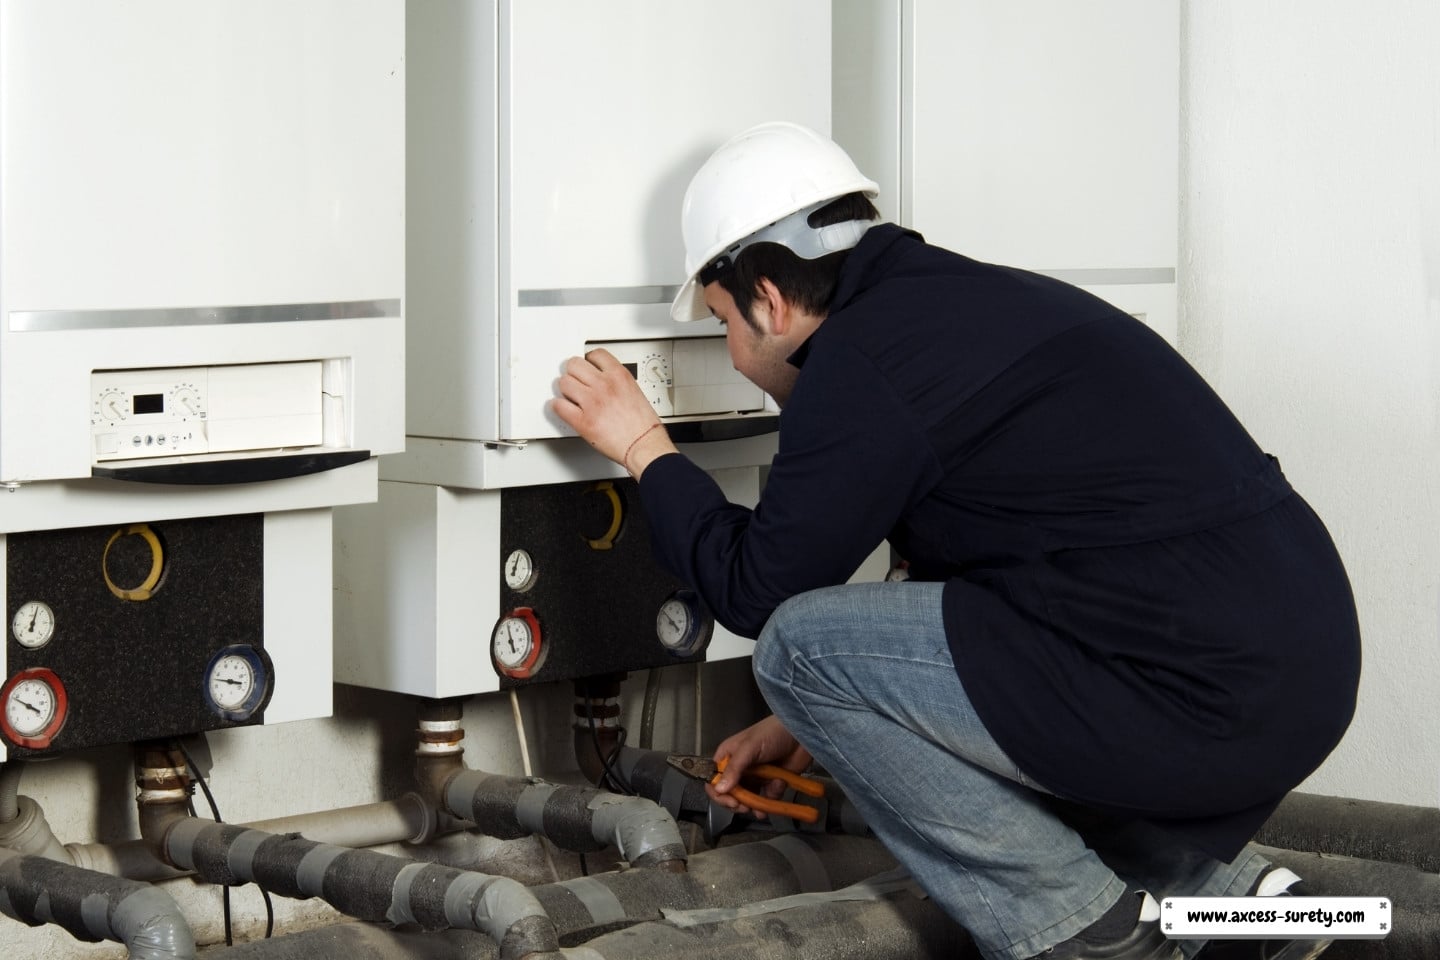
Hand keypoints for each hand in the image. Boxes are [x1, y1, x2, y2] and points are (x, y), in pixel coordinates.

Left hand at [552, 348, 677, 476]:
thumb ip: (617, 383)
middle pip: (574, 364)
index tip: (586, 365)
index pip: (595, 354)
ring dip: (564, 389)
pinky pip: (558, 406)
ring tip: (569, 394)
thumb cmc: (643, 425)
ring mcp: (591, 402)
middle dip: (573, 372)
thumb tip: (604, 381)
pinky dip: (557, 406)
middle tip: (574, 379)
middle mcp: (603, 385)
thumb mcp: (635, 391)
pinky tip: (563, 408)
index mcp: (619, 376)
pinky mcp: (582, 421)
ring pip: (564, 383)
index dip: (588, 360)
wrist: (644, 445)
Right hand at [706, 714, 813, 817]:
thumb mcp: (749, 748)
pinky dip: (772, 799)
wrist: (801, 734)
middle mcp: (739, 769)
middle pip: (729, 794)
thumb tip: (719, 789)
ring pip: (748, 801)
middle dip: (737, 803)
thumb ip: (734, 769)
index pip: (713, 779)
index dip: (718, 793)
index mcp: (728, 757)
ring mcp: (755, 778)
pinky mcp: (771, 784)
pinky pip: (766, 800)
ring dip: (754, 806)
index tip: (731, 801)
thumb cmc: (772, 733)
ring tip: (761, 809)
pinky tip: (778, 787)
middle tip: (745, 808)